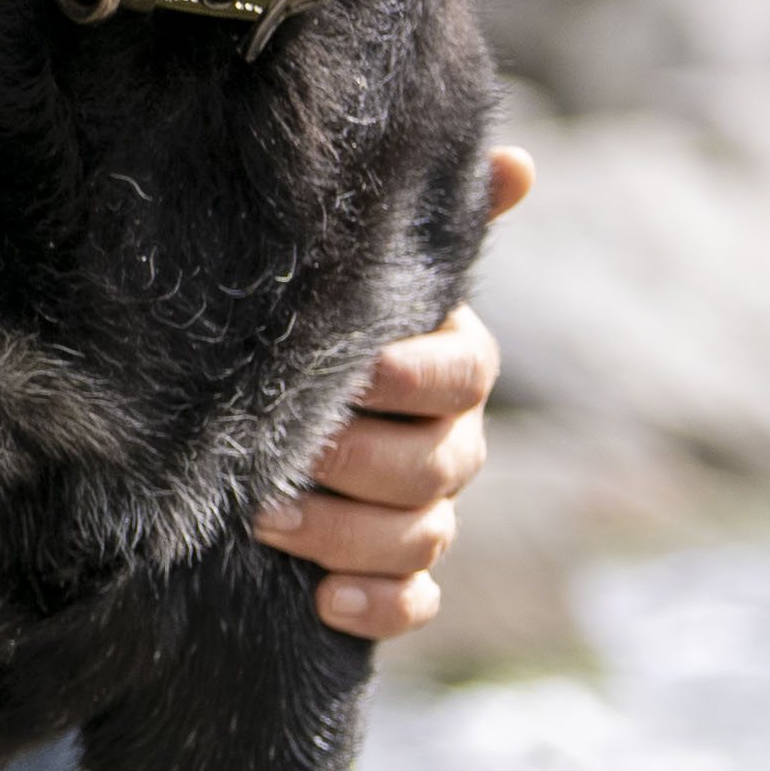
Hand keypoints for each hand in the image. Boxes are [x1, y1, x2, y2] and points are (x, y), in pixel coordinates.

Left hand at [257, 138, 526, 638]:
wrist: (251, 417)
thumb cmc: (317, 331)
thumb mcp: (362, 279)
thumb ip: (435, 231)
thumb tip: (518, 165)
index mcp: (451, 366)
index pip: (467, 374)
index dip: (417, 378)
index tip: (359, 373)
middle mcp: (452, 443)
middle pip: (439, 466)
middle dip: (360, 462)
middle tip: (286, 450)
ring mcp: (430, 514)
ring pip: (422, 537)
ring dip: (346, 533)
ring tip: (265, 517)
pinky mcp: (398, 576)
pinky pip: (414, 604)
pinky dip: (377, 605)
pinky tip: (325, 601)